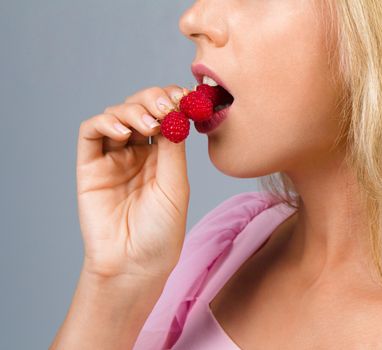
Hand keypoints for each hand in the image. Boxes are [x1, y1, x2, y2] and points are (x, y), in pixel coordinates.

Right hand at [76, 85, 190, 280]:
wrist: (134, 264)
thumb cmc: (161, 231)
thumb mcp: (175, 186)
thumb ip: (172, 149)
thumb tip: (176, 113)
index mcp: (161, 156)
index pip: (165, 116)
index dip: (173, 101)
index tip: (185, 95)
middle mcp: (137, 152)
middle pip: (141, 109)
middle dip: (154, 100)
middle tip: (167, 105)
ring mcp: (113, 157)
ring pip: (117, 114)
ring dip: (134, 110)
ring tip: (149, 124)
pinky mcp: (90, 166)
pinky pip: (91, 133)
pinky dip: (105, 121)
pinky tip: (122, 130)